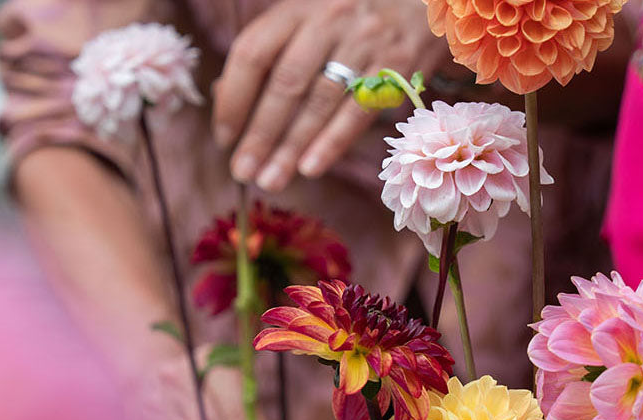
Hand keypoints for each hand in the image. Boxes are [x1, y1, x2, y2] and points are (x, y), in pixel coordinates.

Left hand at [212, 0, 447, 190]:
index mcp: (297, 10)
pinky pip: (357, 112)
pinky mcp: (393, 69)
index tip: (224, 138)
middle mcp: (327, 21)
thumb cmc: (350, 26)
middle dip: (261, 134)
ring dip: (292, 147)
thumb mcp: (307, 27)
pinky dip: (332, 143)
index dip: (234, 98)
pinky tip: (310, 168)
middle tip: (243, 172)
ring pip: (319, 102)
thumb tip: (226, 101)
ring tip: (272, 180)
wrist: (418, 7)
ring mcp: (363, 44)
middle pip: (285, 84)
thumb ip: (270, 59)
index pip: (253, 53)